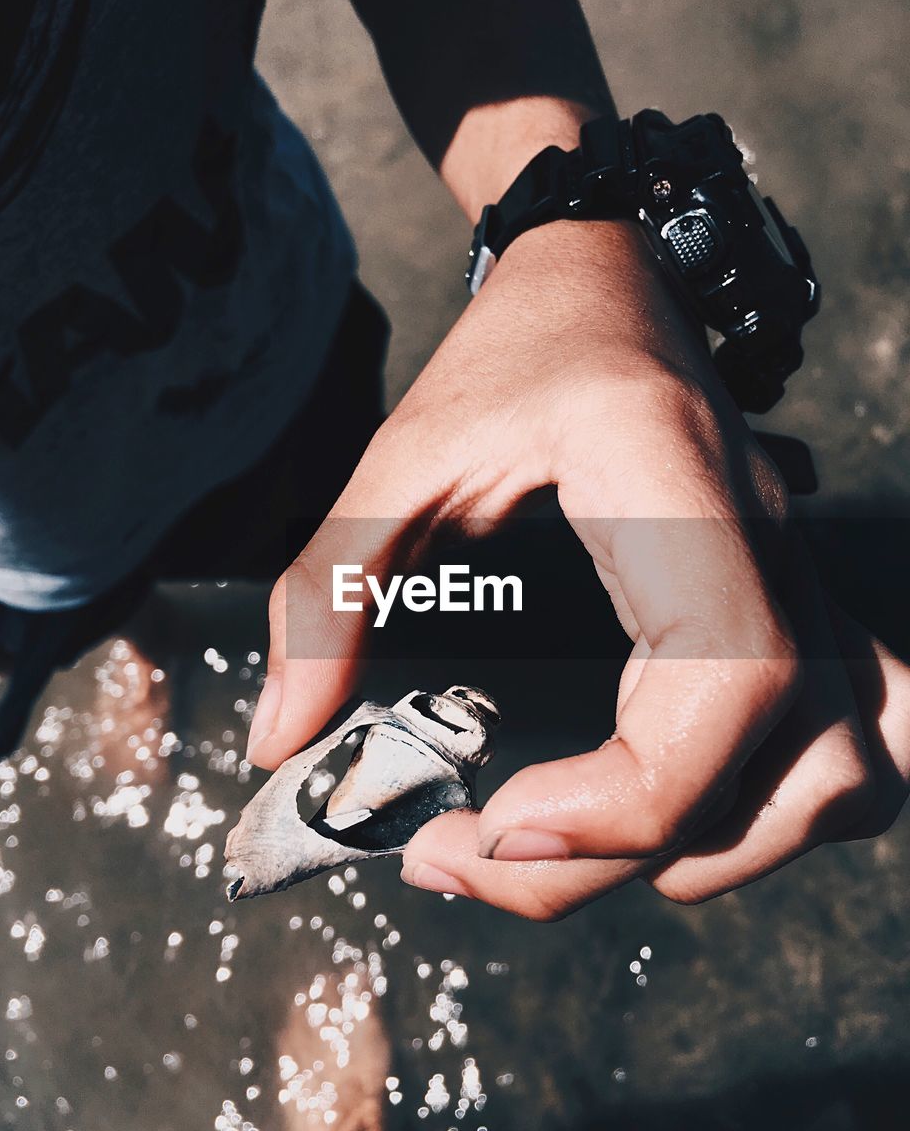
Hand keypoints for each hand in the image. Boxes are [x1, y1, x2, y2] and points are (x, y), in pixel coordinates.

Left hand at [246, 219, 909, 918]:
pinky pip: (841, 753)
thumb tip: (282, 743)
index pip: (728, 684)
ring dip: (712, 849)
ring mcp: (806, 589)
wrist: (611, 275)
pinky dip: (759, 816)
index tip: (491, 827)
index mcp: (684, 498)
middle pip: (787, 773)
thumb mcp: (405, 451)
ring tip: (569, 835)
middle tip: (473, 847)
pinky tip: (652, 804)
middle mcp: (776, 556)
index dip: (626, 798)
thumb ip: (327, 588)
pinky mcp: (798, 614)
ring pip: (847, 782)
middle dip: (622, 855)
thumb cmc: (520, 350)